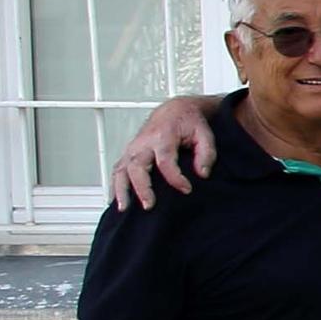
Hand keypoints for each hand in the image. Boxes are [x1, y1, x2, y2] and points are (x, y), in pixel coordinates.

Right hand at [107, 94, 219, 211]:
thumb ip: (206, 153)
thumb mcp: (204, 134)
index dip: (175, 177)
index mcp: (163, 136)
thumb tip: (202, 173)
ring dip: (121, 190)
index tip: (187, 189)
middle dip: (142, 187)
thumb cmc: (188, 123)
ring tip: (124, 208)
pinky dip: (114, 186)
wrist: (174, 111)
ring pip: (121, 170)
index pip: (165, 160)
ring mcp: (132, 149)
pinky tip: (116, 202)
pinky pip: (117, 171)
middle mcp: (143, 143)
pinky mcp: (128, 155)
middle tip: (149, 205)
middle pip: (137, 166)